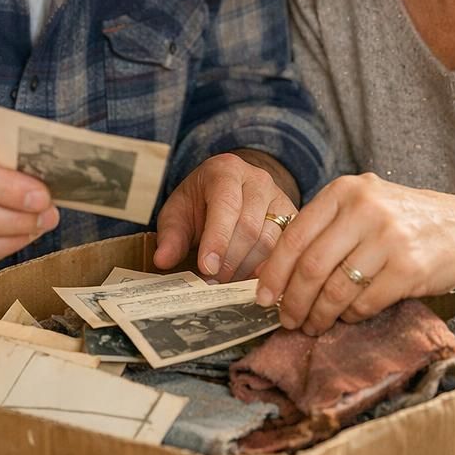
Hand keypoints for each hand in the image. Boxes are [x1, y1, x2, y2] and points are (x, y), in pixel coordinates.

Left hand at [153, 150, 298, 281]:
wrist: (226, 192)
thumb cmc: (199, 204)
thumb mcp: (177, 214)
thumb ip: (171, 236)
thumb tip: (162, 261)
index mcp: (225, 170)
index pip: (226, 205)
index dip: (217, 239)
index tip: (207, 268)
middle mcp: (257, 180)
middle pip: (250, 227)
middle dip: (230, 261)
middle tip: (213, 283)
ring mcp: (279, 197)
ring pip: (270, 241)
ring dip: (248, 269)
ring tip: (228, 283)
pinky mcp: (292, 217)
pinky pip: (285, 248)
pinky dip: (268, 270)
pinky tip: (252, 282)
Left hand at [252, 173, 454, 334]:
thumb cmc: (402, 221)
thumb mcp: (363, 206)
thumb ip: (324, 228)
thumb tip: (274, 270)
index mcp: (345, 191)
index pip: (295, 236)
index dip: (274, 272)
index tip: (263, 297)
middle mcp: (364, 208)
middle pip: (311, 267)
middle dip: (293, 301)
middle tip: (287, 320)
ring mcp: (388, 238)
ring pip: (336, 290)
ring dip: (319, 315)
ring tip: (313, 325)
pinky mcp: (408, 268)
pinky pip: (365, 303)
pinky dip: (350, 316)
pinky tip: (348, 317)